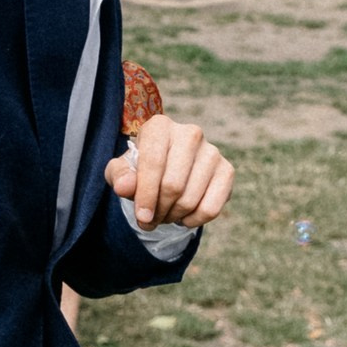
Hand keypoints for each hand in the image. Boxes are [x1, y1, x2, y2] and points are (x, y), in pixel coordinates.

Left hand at [107, 114, 232, 229]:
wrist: (167, 167)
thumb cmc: (139, 167)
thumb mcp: (121, 170)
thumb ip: (119, 176)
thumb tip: (125, 187)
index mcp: (159, 126)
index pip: (153, 164)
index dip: (145, 195)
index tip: (142, 217)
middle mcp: (190, 133)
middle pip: (173, 185)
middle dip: (159, 210)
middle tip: (150, 220)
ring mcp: (212, 151)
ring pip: (191, 199)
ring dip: (173, 216)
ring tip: (164, 216)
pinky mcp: (227, 170)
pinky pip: (211, 208)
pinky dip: (194, 220)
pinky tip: (183, 217)